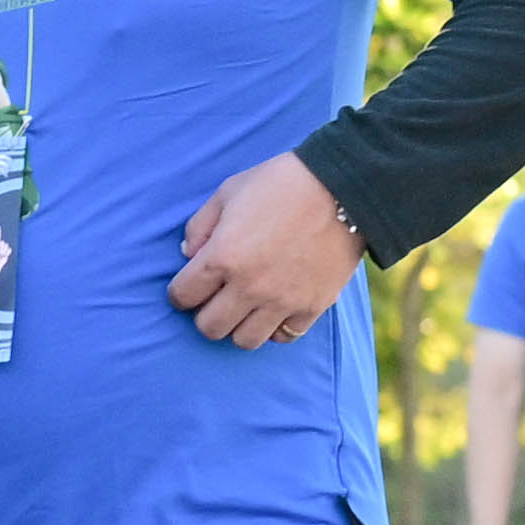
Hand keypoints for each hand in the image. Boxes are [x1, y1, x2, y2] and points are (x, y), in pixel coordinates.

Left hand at [165, 153, 360, 346]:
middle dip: (206, 313)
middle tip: (217, 297)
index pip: (182, 296)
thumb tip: (187, 256)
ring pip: (245, 341)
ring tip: (246, 305)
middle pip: (209, 328)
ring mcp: (282, 300)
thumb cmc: (280, 184)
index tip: (191, 284)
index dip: (181, 291)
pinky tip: (275, 307)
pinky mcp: (313, 306)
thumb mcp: (228, 192)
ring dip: (239, 325)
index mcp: (222, 256)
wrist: (343, 188)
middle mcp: (249, 286)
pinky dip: (276, 327)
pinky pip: (285, 336)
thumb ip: (199, 227)